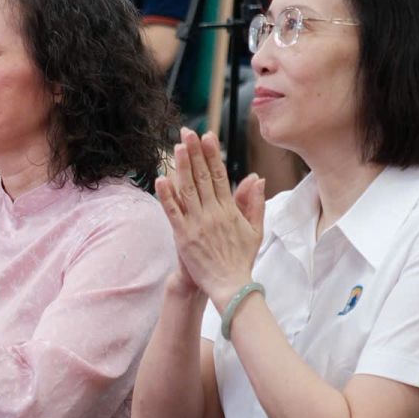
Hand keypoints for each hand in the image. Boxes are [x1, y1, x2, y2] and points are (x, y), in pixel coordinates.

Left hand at [154, 128, 264, 305]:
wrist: (230, 285)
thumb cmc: (241, 258)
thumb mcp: (255, 229)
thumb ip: (255, 203)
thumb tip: (257, 178)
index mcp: (229, 210)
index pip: (220, 175)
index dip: (213, 154)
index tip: (208, 136)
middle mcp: (213, 213)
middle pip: (202, 177)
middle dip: (195, 152)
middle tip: (187, 132)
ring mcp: (197, 224)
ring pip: (188, 190)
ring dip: (182, 167)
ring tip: (176, 147)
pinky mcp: (183, 236)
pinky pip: (173, 212)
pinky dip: (167, 196)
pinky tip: (161, 178)